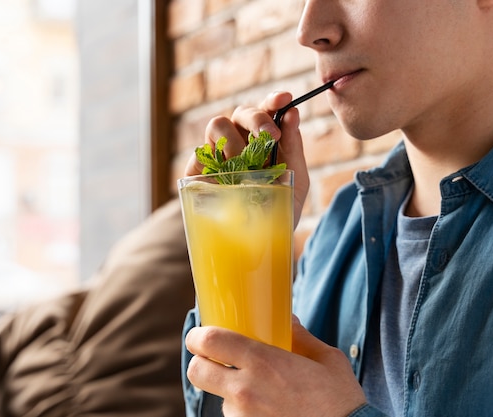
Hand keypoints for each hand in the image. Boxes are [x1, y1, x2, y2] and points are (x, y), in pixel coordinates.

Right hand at [184, 91, 309, 225]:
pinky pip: (200, 154)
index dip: (273, 100)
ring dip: (235, 141)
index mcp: (263, 138)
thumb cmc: (280, 208)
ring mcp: (217, 154)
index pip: (266, 110)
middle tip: (270, 137)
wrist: (259, 243)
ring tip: (246, 167)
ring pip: (217, 124)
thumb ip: (293, 147)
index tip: (284, 99)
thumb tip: (292, 113)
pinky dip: (214, 163)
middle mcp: (239, 140)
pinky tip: (227, 180)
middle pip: (241, 113)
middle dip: (257, 119)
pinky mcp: (197, 172)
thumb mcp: (295, 179)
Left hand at [185, 315, 366, 416]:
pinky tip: (267, 408)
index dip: (198, 336)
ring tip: (258, 390)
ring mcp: (243, 416)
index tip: (202, 335)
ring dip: (228, 390)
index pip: (209, 341)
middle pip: (197, 371)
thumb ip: (301, 337)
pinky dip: (243, 411)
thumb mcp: (327, 360)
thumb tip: (288, 320)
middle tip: (215, 359)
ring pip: (218, 397)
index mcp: (262, 362)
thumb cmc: (341, 400)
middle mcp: (245, 390)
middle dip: (201, 363)